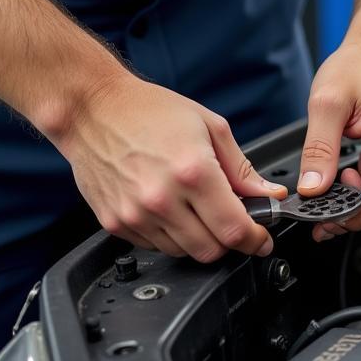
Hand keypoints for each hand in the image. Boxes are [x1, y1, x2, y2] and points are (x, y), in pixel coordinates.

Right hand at [56, 73, 286, 261]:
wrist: (92, 108)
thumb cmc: (148, 110)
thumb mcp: (209, 127)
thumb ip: (242, 168)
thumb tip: (268, 194)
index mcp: (193, 172)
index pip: (234, 229)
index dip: (255, 240)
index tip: (260, 239)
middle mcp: (163, 198)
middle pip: (210, 250)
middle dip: (228, 241)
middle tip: (230, 223)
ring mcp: (136, 214)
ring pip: (183, 253)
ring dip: (198, 239)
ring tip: (194, 209)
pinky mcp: (115, 222)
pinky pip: (153, 246)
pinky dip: (169, 236)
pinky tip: (168, 209)